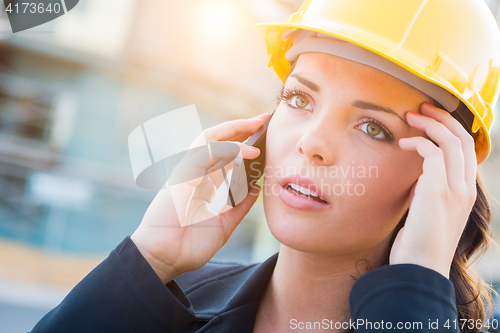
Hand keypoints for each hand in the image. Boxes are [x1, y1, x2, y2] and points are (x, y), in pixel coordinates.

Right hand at [131, 113, 270, 282]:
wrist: (166, 260)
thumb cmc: (189, 246)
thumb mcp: (224, 225)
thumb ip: (239, 207)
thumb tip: (256, 189)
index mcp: (201, 184)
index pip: (223, 155)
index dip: (242, 143)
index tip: (263, 137)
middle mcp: (193, 174)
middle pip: (217, 140)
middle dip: (240, 127)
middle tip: (264, 119)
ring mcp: (186, 172)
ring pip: (210, 138)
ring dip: (235, 129)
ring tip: (258, 123)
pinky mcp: (182, 175)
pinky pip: (207, 153)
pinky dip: (229, 148)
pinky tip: (249, 151)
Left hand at [389, 103, 476, 277]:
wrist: (418, 268)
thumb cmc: (417, 244)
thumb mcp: (426, 213)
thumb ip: (426, 193)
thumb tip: (416, 179)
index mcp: (464, 193)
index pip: (466, 151)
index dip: (451, 130)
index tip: (431, 120)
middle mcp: (465, 188)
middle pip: (463, 139)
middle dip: (443, 119)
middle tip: (422, 107)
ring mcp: (455, 189)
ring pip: (451, 141)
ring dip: (430, 124)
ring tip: (411, 116)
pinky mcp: (438, 190)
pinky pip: (433, 153)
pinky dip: (419, 143)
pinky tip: (403, 144)